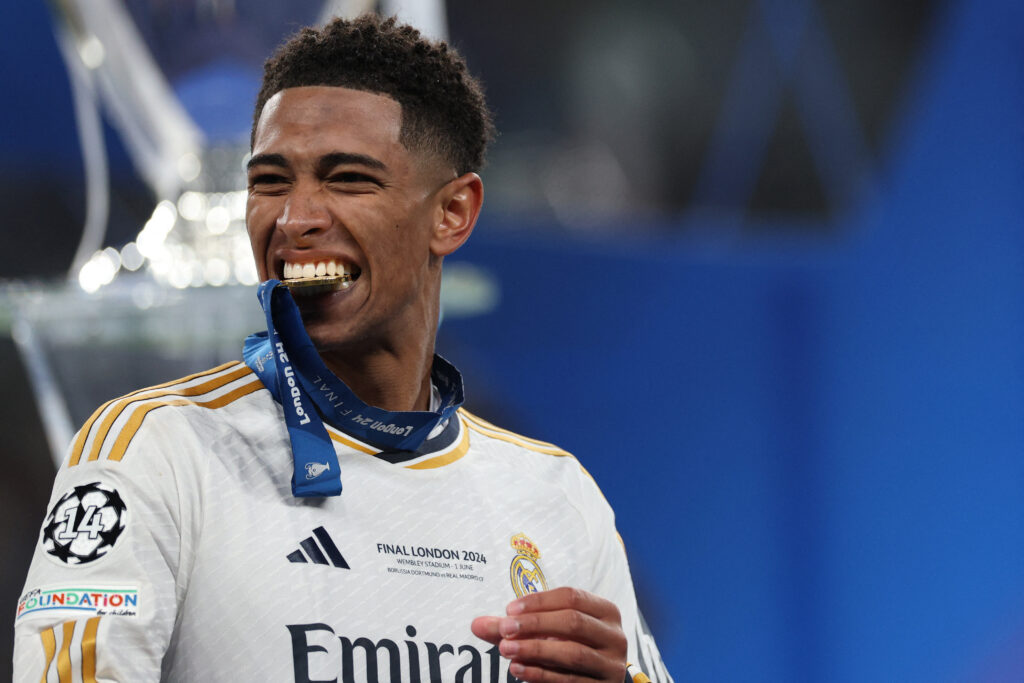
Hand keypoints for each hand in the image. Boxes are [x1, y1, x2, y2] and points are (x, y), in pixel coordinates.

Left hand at [471, 587, 627, 681]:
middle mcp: (614, 636)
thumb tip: (476, 625)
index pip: (572, 596)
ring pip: (572, 653)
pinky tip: (518, 669)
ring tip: (506, 650)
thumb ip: (517, 627)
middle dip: (535, 624)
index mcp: (605, 611)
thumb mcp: (551, 632)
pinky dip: (541, 674)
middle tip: (505, 629)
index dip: (539, 601)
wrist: (601, 681)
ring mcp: (610, 665)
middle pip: (573, 622)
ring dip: (535, 650)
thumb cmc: (573, 647)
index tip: (510, 609)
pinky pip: (569, 680)